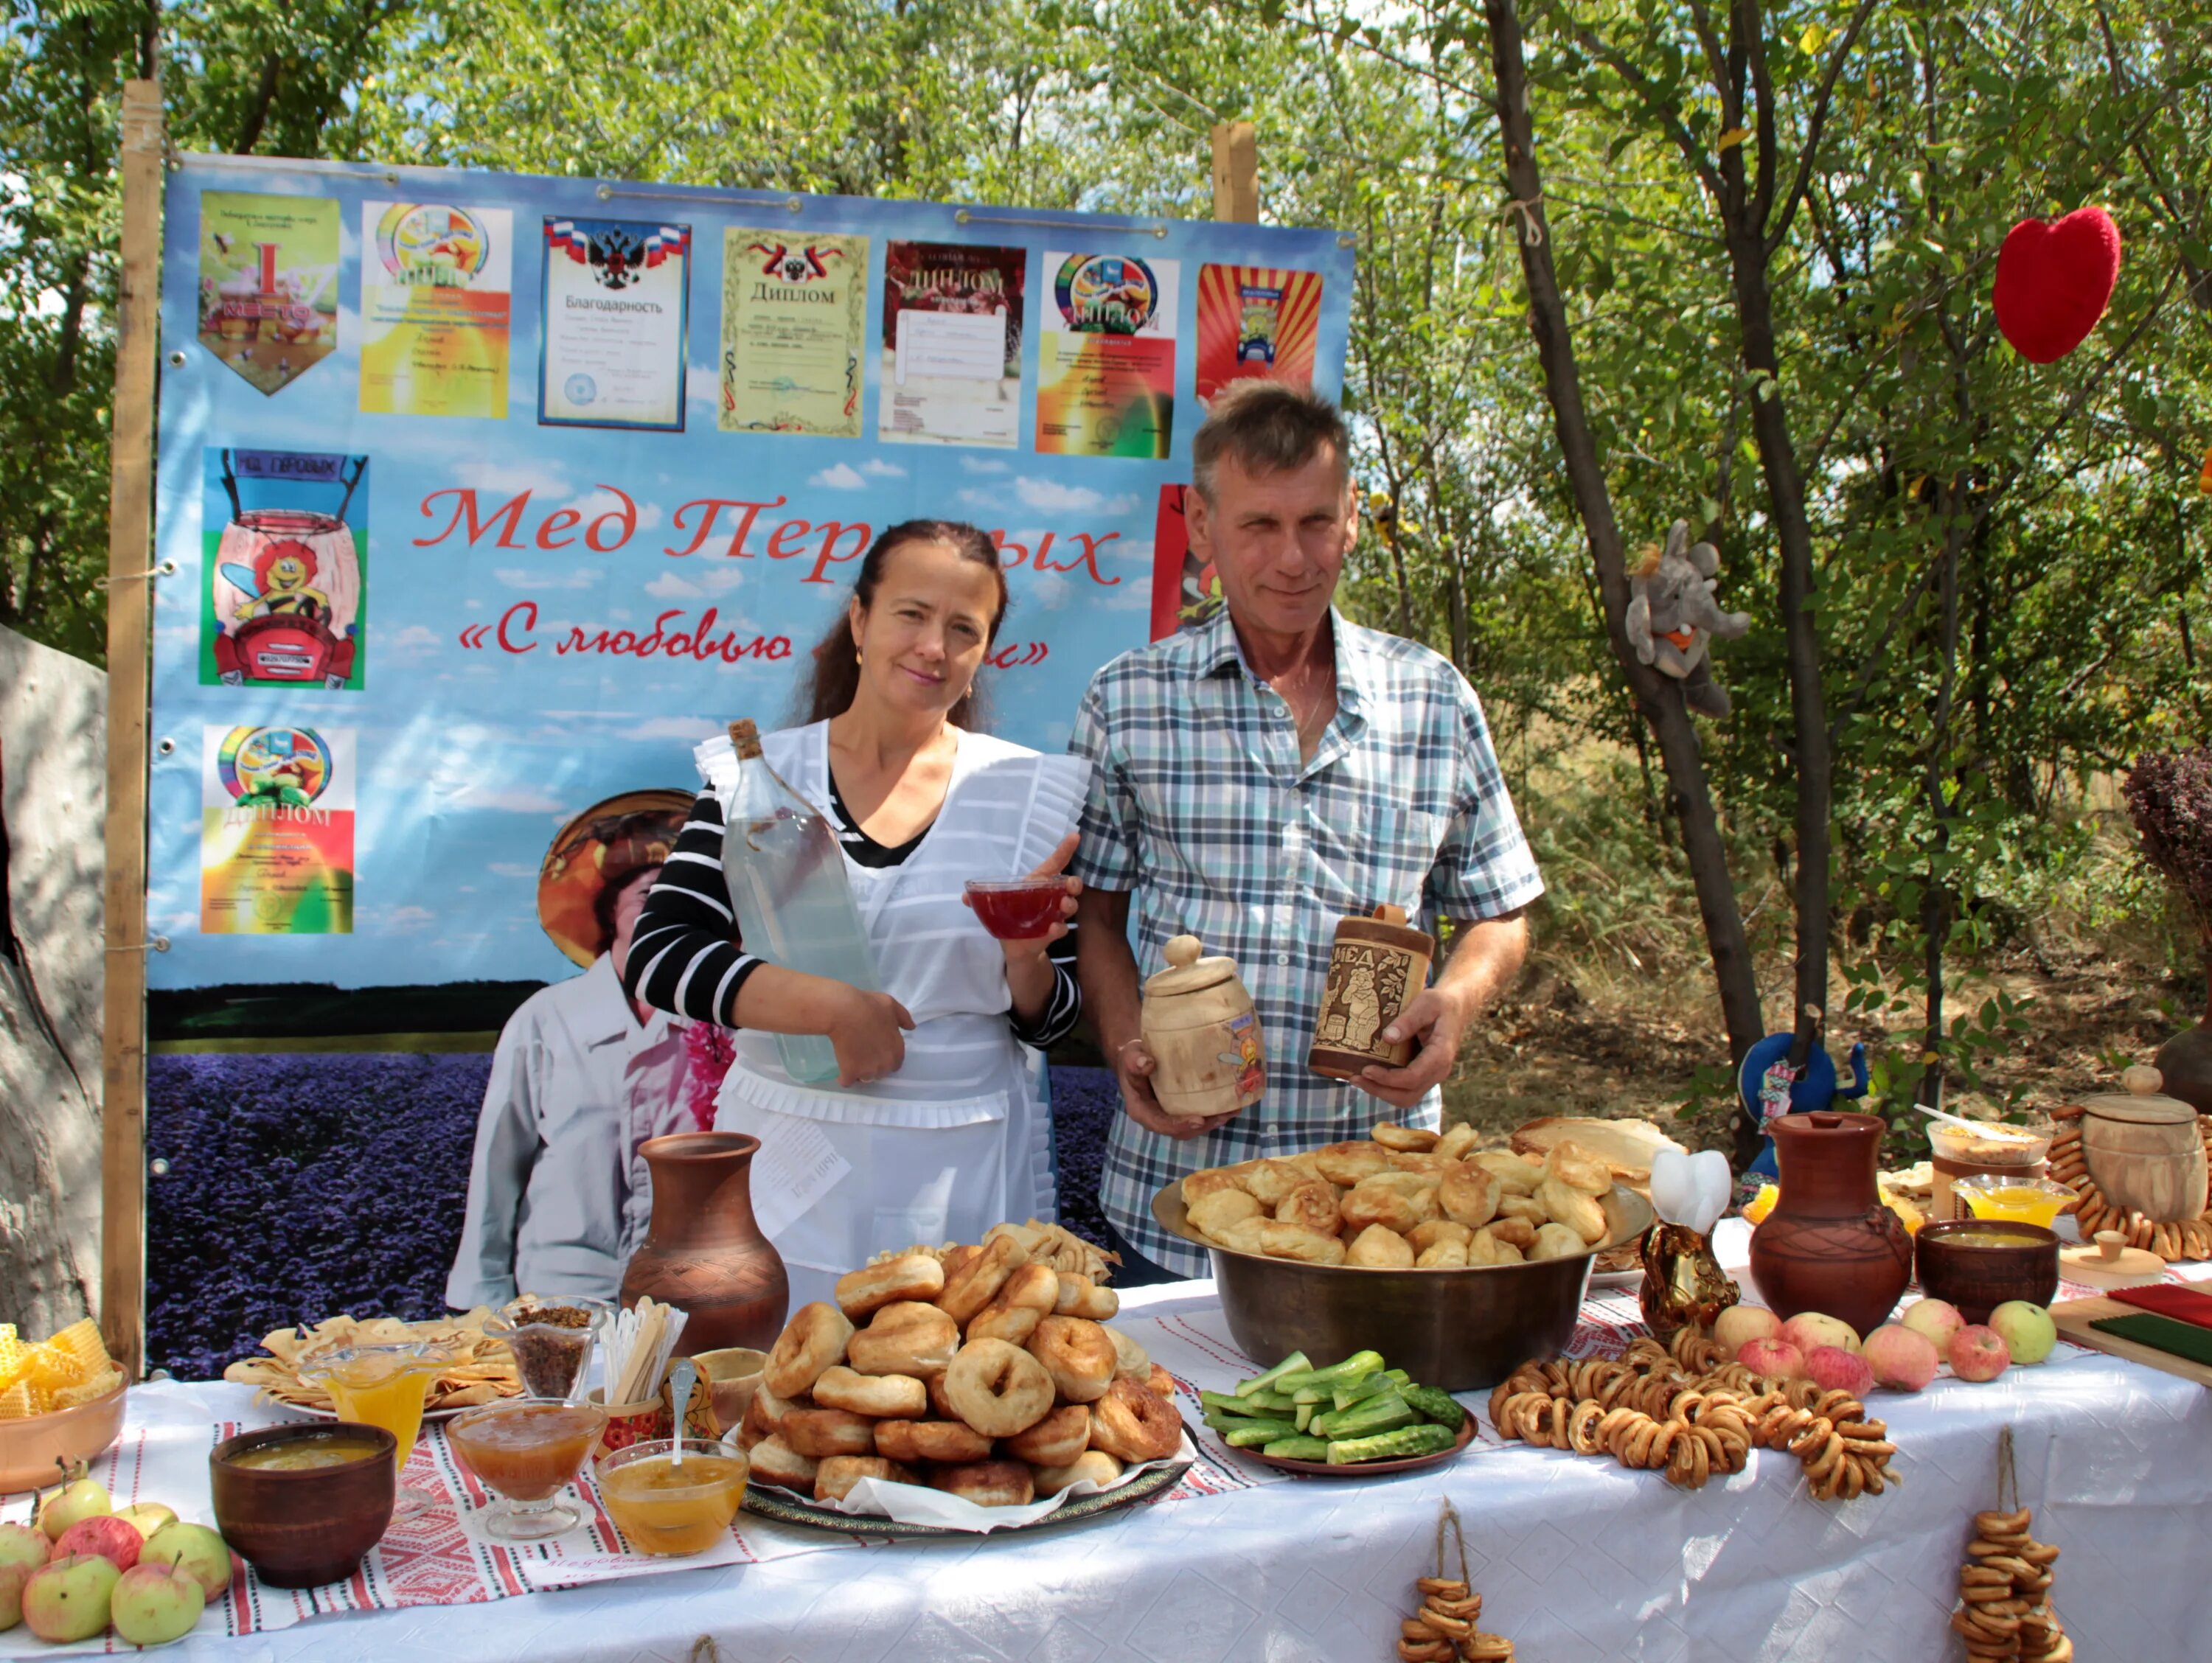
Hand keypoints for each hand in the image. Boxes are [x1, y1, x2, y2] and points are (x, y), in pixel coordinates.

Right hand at [827, 987, 916, 1086]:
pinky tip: (842, 1071)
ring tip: (852, 1060)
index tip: (878, 1050)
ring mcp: (868, 1071)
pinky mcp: (850, 1073)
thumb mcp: (891, 1005)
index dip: (887, 1056)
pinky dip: (844, 1078)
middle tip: (864, 1053)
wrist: (844, 1012)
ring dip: (861, 1072)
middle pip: (882, 1072)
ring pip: (866, 1077)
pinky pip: (847, 1081)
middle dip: (875, 1065)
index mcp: (897, 1050)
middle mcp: (885, 1064)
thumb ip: (904, 1018)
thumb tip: (912, 1027)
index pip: (896, 1063)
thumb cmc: (868, 1006)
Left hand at [963, 832, 1082, 966]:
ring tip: (1063, 905)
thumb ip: (981, 898)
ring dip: (1069, 904)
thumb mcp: (995, 905)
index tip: (1075, 836)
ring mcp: (1054, 915)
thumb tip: (964, 896)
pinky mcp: (1052, 933)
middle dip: (1074, 882)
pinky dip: (1059, 928)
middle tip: (1069, 885)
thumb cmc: (1010, 917)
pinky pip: (1062, 929)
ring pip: (1070, 905)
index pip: (1054, 864)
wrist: (1015, 947)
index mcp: (1038, 884)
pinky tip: (1053, 928)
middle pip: (1070, 884)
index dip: (1065, 850)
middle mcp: (1051, 897)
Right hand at [1113, 1037, 1236, 1140]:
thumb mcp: (1130, 1057)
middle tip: (1224, 1115)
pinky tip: (1232, 1103)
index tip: (1199, 1120)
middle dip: (1205, 1125)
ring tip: (1233, 1110)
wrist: (1138, 1058)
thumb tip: (1147, 1063)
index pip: (1161, 1124)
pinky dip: (1216, 1111)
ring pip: (1194, 1125)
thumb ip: (1134, 1061)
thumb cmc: (1133, 1059)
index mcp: (1142, 1111)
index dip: (1180, 1125)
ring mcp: (1171, 1115)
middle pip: (1182, 1130)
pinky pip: (1200, 1114)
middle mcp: (1158, 1117)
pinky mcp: (1183, 1108)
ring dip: (1214, 1120)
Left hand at [1356, 987, 1467, 1109]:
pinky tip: (1369, 1076)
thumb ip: (1409, 1020)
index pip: (1413, 1078)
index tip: (1366, 1070)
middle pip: (1407, 1095)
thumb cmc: (1440, 1003)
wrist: (1455, 1008)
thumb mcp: (1426, 1003)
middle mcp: (1438, 1071)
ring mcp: (1432, 1075)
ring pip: (1406, 1097)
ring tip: (1357, 1079)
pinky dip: (1386, 1087)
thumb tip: (1387, 1038)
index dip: (1387, 1078)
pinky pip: (1406, 1090)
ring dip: (1381, 1092)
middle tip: (1355, 1078)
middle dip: (1379, 1090)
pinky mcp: (1424, 1074)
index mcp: (1440, 1055)